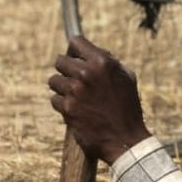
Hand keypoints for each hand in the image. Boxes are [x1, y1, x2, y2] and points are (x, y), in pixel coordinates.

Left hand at [48, 35, 150, 164]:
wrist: (125, 139)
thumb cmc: (128, 108)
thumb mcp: (126, 78)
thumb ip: (108, 63)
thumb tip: (90, 54)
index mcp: (103, 62)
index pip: (76, 42)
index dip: (74, 49)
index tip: (75, 56)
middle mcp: (86, 73)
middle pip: (60, 60)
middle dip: (66, 69)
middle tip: (75, 80)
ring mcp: (75, 91)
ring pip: (54, 80)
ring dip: (62, 88)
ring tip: (76, 97)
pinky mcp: (67, 108)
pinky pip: (54, 99)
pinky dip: (63, 105)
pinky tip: (76, 110)